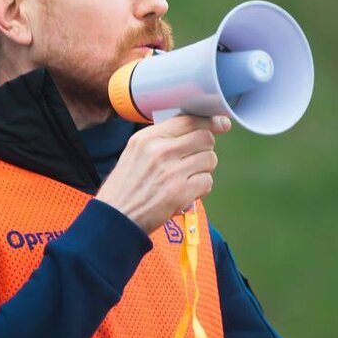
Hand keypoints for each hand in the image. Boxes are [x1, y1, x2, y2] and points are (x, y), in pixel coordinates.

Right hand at [96, 115, 231, 233]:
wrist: (116, 218)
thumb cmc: (125, 186)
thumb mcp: (135, 152)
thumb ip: (161, 139)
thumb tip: (194, 129)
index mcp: (148, 138)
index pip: (188, 120)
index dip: (209, 122)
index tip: (221, 124)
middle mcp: (160, 151)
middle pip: (205, 138)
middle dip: (206, 149)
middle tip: (195, 159)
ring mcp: (172, 171)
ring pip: (210, 159)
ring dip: (204, 170)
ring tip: (187, 178)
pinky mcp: (181, 192)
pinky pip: (207, 181)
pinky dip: (201, 188)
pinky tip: (186, 192)